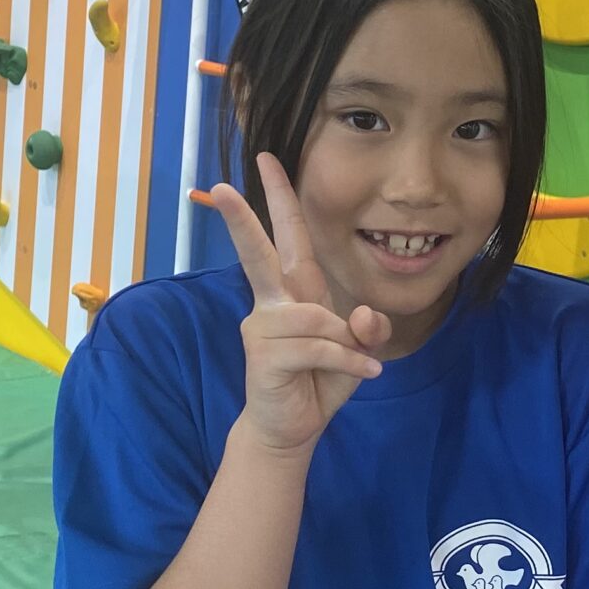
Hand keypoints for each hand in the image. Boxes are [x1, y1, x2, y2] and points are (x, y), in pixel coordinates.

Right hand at [211, 153, 389, 456]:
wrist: (293, 429)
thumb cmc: (321, 380)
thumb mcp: (358, 349)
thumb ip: (367, 328)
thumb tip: (362, 316)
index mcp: (294, 290)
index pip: (288, 235)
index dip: (279, 197)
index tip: (267, 158)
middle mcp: (272, 303)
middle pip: (257, 254)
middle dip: (241, 220)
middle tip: (222, 187)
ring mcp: (262, 329)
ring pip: (313, 317)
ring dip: (344, 341)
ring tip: (356, 361)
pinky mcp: (262, 357)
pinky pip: (317, 347)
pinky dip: (348, 361)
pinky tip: (365, 373)